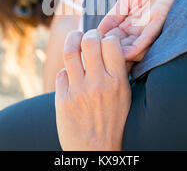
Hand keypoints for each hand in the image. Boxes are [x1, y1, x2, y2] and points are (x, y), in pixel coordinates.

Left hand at [55, 30, 131, 150]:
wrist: (95, 151)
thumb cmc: (113, 122)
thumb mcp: (125, 96)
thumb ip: (120, 71)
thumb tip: (115, 46)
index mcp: (117, 82)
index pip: (111, 43)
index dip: (107, 36)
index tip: (105, 39)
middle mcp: (98, 84)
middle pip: (89, 41)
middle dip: (88, 34)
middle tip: (88, 37)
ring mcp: (78, 91)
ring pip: (70, 52)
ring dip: (72, 41)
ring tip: (74, 40)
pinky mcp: (62, 100)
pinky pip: (61, 73)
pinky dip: (66, 71)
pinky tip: (70, 75)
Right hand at [98, 0, 186, 61]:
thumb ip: (114, 14)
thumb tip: (96, 32)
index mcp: (130, 21)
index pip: (112, 38)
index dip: (100, 46)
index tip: (86, 55)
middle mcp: (140, 26)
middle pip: (122, 46)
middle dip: (110, 55)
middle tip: (95, 63)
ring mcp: (151, 23)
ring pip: (135, 46)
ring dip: (122, 55)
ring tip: (108, 62)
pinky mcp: (162, 17)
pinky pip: (149, 35)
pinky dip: (138, 45)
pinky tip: (127, 53)